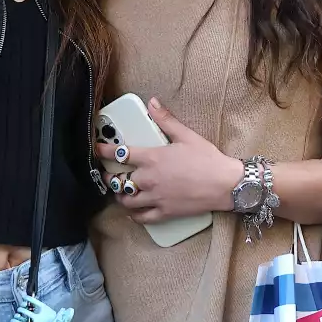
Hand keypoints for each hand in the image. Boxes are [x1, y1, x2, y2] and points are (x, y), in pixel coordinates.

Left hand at [94, 98, 243, 222]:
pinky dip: (133, 215)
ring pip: (127, 201)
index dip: (104, 151)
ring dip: (120, 196)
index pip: (120, 154)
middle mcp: (150, 179)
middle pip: (119, 181)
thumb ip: (166, 120)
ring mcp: (156, 197)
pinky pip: (142, 218)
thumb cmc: (208, 159)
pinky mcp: (164, 212)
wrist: (225, 184)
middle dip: (109, 177)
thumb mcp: (187, 135)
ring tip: (119, 192)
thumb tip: (152, 103)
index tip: (96, 149)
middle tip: (107, 174)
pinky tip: (132, 212)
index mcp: (153, 158)